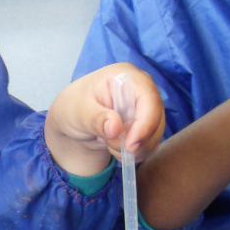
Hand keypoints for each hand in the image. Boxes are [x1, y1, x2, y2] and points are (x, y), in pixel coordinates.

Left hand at [45, 63, 164, 175]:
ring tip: (108, 144)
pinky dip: (134, 153)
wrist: (73, 121)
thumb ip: (97, 119)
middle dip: (136, 140)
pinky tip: (115, 148)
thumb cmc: (74, 107)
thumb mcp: (79, 112)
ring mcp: (146, 108)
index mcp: (127, 77)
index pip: (148, 99)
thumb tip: (115, 128)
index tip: (130, 145)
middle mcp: (142, 90)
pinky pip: (150, 144)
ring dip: (134, 149)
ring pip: (155, 135)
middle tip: (110, 146)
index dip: (145, 124)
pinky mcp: (146, 125)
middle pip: (156, 119)